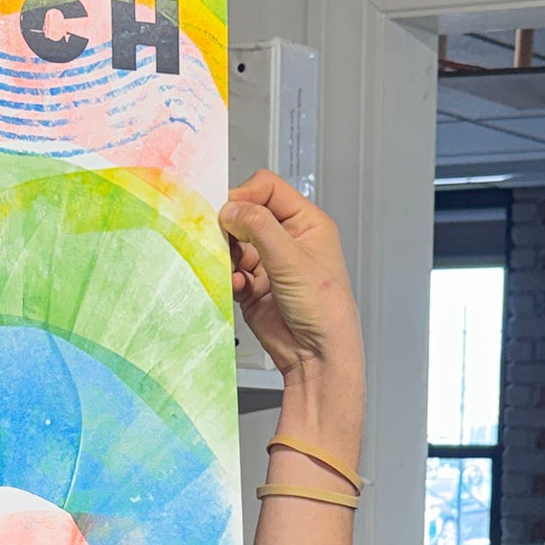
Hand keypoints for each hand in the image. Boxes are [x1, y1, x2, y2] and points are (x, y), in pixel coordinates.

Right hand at [225, 172, 364, 401]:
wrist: (317, 355)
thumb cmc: (324, 308)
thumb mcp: (292, 259)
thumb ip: (259, 227)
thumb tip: (231, 208)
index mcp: (306, 223)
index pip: (268, 189)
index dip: (246, 195)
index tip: (229, 211)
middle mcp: (286, 240)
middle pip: (246, 215)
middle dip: (230, 227)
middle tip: (220, 238)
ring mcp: (268, 263)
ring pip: (233, 244)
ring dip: (227, 255)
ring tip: (232, 269)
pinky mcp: (253, 286)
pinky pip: (230, 271)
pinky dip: (229, 278)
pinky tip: (239, 288)